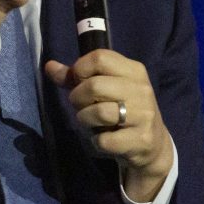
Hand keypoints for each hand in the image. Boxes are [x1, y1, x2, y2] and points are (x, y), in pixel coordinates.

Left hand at [44, 49, 173, 201]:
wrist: (153, 145)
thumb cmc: (123, 110)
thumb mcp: (107, 88)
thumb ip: (77, 77)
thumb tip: (49, 66)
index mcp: (134, 70)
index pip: (99, 57)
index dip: (80, 69)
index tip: (80, 81)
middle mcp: (142, 90)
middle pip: (94, 86)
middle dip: (78, 98)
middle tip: (82, 106)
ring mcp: (144, 115)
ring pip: (98, 112)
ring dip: (84, 119)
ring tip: (90, 121)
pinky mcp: (141, 140)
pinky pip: (104, 140)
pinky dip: (97, 141)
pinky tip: (104, 139)